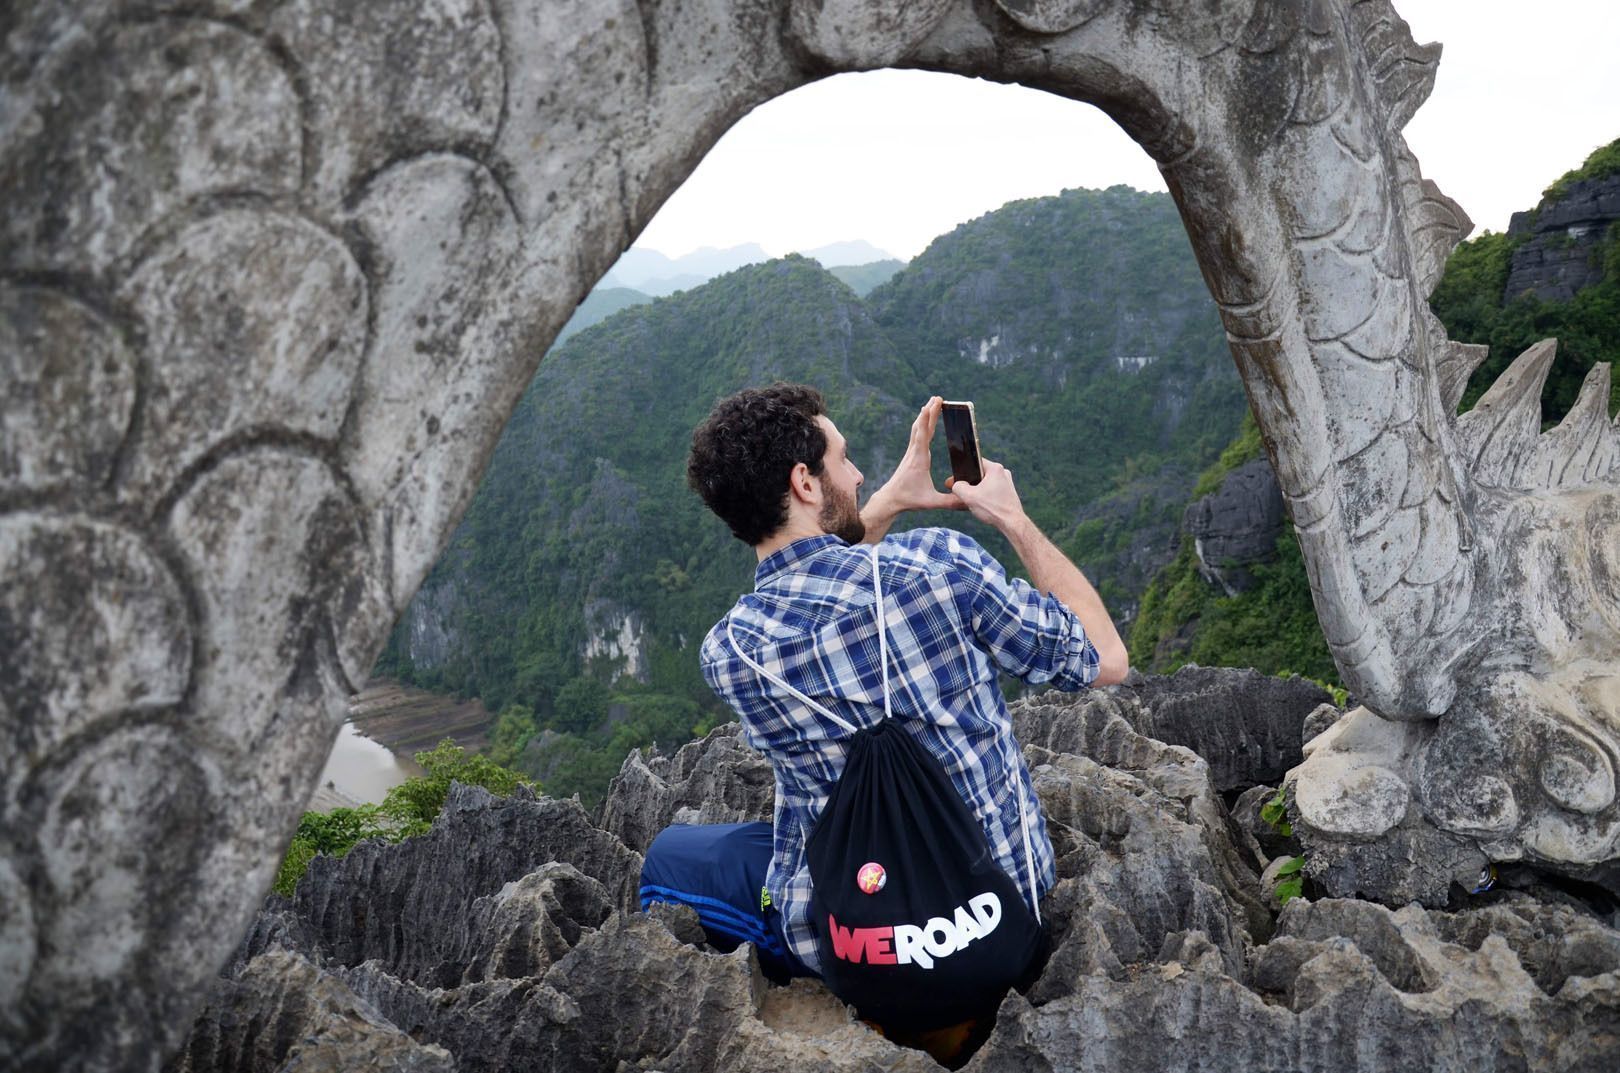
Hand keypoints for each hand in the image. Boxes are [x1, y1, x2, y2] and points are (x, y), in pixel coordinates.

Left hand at [858, 397, 963, 541]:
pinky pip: (917, 434)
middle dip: (929, 411)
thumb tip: (968, 501)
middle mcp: (914, 453)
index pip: (923, 436)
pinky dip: (923, 423)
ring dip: (926, 415)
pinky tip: (926, 418)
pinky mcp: (911, 454)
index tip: (929, 406)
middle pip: (922, 427)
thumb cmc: (910, 500)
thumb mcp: (931, 502)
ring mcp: (911, 452)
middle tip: (937, 397)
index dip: (926, 420)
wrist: (891, 499)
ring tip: (933, 402)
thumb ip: (950, 501)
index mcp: (919, 460)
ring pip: (918, 428)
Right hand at [947, 458, 1025, 531]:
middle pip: (979, 475)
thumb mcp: (968, 496)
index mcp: (995, 468)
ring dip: (974, 492)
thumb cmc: (993, 508)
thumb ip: (958, 487)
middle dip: (967, 484)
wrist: (1012, 523)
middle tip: (957, 492)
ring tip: (965, 501)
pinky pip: (991, 493)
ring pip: (984, 485)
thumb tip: (956, 485)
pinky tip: (977, 506)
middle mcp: (1003, 473)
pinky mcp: (1008, 494)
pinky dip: (983, 498)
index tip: (953, 481)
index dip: (961, 471)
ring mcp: (1007, 484)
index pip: (974, 462)